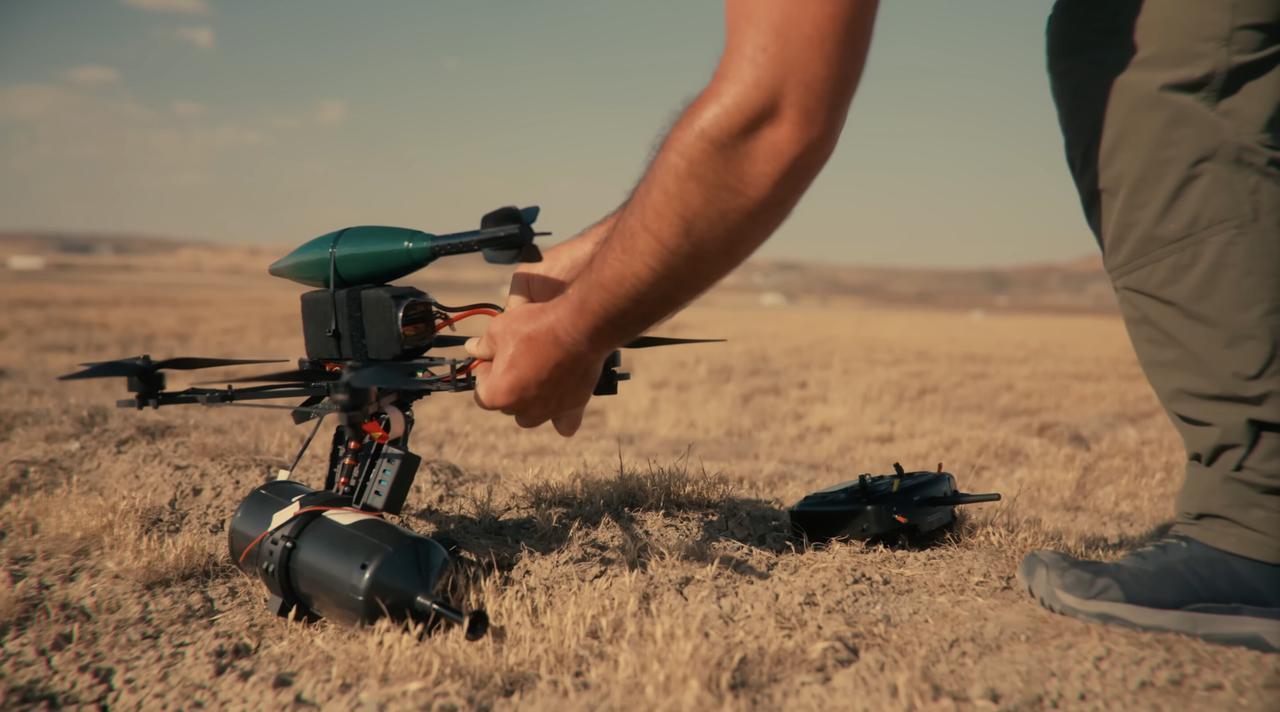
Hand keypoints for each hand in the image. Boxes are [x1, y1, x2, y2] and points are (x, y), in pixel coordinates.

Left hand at [464, 230, 612, 435]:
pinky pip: (564, 425)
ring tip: (538, 374)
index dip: (487, 370)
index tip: (496, 354)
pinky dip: (561, 418)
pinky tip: (560, 402)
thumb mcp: (499, 328)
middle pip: (506, 403)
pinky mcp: (572, 408)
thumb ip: (483, 345)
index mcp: (497, 394)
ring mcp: (548, 412)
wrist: (579, 326)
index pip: (481, 390)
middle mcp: (521, 410)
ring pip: (530, 415)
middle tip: (519, 358)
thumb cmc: (535, 327)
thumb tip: (472, 348)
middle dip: (508, 384)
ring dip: (529, 401)